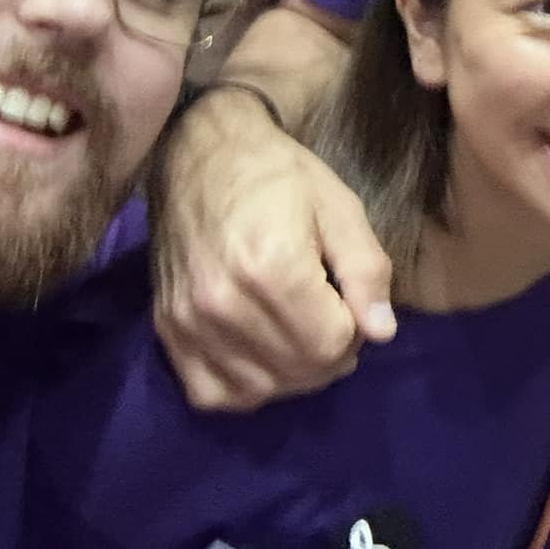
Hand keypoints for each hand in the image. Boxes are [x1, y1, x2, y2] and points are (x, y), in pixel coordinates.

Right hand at [151, 90, 396, 410]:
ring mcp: (189, 322)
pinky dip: (245, 386)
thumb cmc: (281, 176)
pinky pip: (211, 393)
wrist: (201, 155)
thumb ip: (367, 270)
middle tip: (333, 317)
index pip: (331, 344)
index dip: (356, 330)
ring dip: (293, 374)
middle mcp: (224, 304)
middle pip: (298, 370)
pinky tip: (263, 355)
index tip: (350, 301)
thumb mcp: (340, 209)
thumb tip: (382, 333)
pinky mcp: (167, 330)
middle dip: (330, 354)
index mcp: (273, 268)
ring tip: (302, 334)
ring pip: (259, 389)